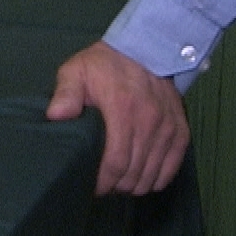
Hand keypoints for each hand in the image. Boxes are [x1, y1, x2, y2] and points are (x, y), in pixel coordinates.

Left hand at [45, 41, 187, 195]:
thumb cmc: (105, 65)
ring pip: (151, 176)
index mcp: (122, 109)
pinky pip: (170, 170)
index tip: (91, 184)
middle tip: (102, 185)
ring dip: (133, 185)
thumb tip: (55, 116)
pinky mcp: (181, 131)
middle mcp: (150, 121)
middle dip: (115, 186)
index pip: (116, 162)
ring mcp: (168, 128)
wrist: (144, 49)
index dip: (103, 181)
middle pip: (133, 174)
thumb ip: (65, 93)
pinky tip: (140, 176)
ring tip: (118, 181)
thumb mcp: (77, 71)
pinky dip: (155, 180)